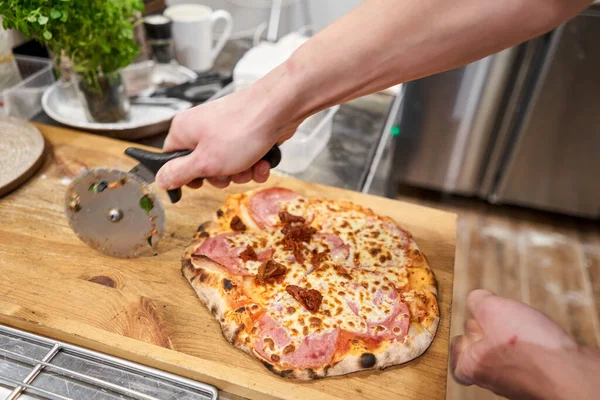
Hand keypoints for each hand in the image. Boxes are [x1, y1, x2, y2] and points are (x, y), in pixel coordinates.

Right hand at [156, 82, 298, 189]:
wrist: (279, 109)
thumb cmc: (241, 130)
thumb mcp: (205, 162)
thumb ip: (180, 173)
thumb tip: (160, 180)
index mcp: (184, 130)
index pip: (172, 159)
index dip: (185, 176)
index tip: (199, 183)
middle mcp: (203, 128)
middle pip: (203, 166)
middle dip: (220, 176)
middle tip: (228, 172)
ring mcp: (227, 130)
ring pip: (228, 166)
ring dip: (241, 172)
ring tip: (250, 164)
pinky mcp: (247, 134)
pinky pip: (246, 158)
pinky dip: (256, 164)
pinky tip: (263, 162)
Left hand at [451, 290, 577, 398]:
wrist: (569, 374)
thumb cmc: (527, 346)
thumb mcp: (492, 309)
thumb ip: (478, 301)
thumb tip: (476, 299)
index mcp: (473, 365)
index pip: (458, 357)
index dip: (463, 338)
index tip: (472, 326)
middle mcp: (493, 378)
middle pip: (482, 352)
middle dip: (487, 333)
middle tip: (498, 318)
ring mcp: (517, 381)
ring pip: (507, 355)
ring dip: (512, 338)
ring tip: (521, 323)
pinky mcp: (540, 379)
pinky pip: (529, 360)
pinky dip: (532, 345)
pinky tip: (539, 333)